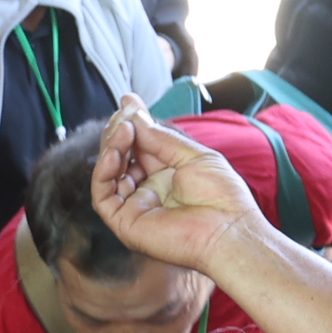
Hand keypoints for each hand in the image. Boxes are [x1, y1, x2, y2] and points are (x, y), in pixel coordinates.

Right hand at [91, 101, 261, 269]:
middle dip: (119, 134)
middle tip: (124, 117)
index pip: (139, 147)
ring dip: (112, 148)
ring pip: (108, 175)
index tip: (128, 104)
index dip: (132, 125)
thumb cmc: (221, 196)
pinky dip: (103, 172)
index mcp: (165, 175)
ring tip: (124, 131)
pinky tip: (115, 153)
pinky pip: (103, 196)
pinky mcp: (125, 223)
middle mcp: (148, 191)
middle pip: (121, 158)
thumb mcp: (191, 154)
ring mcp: (135, 207)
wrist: (228, 229)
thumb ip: (158, 136)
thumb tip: (133, 112)